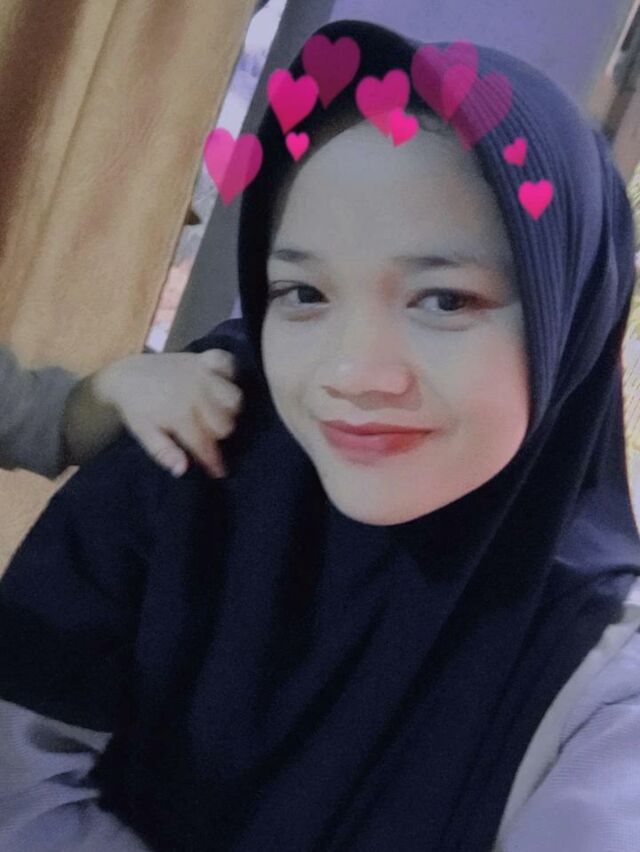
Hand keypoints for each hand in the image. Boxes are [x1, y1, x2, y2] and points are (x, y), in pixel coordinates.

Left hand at [90, 349, 242, 477]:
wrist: (126, 374)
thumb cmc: (136, 408)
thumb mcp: (144, 434)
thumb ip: (164, 452)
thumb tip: (183, 470)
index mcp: (180, 414)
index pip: (205, 444)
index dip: (213, 461)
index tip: (219, 472)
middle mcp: (196, 392)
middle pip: (226, 424)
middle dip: (218, 435)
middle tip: (207, 435)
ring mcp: (202, 373)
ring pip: (234, 398)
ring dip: (229, 409)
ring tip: (216, 413)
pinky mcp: (204, 358)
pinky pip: (229, 364)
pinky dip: (230, 375)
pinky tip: (221, 385)